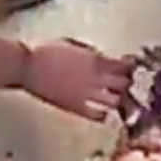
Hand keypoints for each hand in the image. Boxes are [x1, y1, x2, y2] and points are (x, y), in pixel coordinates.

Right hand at [23, 39, 137, 120]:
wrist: (28, 67)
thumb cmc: (46, 53)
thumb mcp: (73, 45)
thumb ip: (91, 53)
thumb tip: (103, 58)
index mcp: (95, 60)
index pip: (125, 66)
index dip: (131, 68)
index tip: (132, 69)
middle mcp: (95, 78)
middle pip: (125, 84)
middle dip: (128, 85)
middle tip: (127, 86)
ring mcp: (87, 94)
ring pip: (116, 101)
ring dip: (119, 101)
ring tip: (116, 100)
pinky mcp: (77, 107)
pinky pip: (98, 115)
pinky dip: (104, 115)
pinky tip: (103, 113)